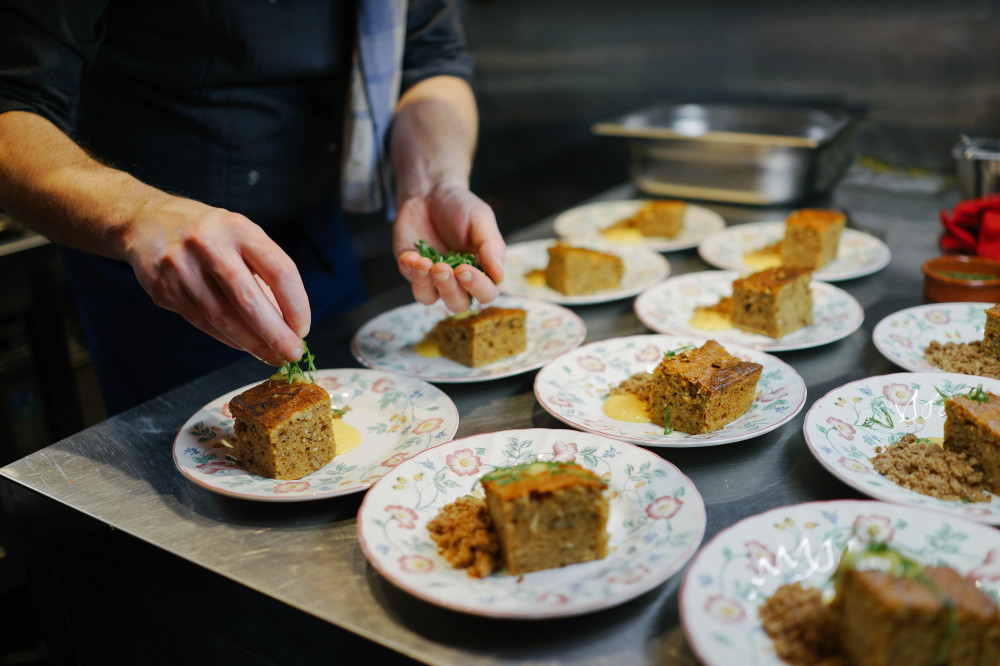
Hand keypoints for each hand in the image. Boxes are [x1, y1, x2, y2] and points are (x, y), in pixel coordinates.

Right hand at [119, 194, 309, 363]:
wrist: (144, 220)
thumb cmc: (208, 233)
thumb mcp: (240, 235)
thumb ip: (264, 272)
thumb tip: (288, 322)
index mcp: (238, 228)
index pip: (279, 270)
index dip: (296, 304)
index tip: (302, 328)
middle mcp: (209, 245)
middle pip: (250, 301)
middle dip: (275, 335)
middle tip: (292, 354)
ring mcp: (182, 268)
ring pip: (224, 318)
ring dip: (252, 343)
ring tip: (272, 356)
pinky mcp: (164, 289)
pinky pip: (203, 322)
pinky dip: (228, 338)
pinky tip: (244, 345)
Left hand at [394, 183, 504, 312]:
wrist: (431, 192)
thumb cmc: (461, 207)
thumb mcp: (481, 219)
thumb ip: (491, 246)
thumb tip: (499, 276)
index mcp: (481, 271)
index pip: (486, 293)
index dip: (477, 287)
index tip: (465, 269)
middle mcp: (457, 281)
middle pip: (457, 304)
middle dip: (449, 289)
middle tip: (443, 268)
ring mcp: (431, 277)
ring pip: (428, 298)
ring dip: (425, 285)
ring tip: (424, 263)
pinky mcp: (410, 268)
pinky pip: (408, 278)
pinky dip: (408, 269)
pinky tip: (411, 254)